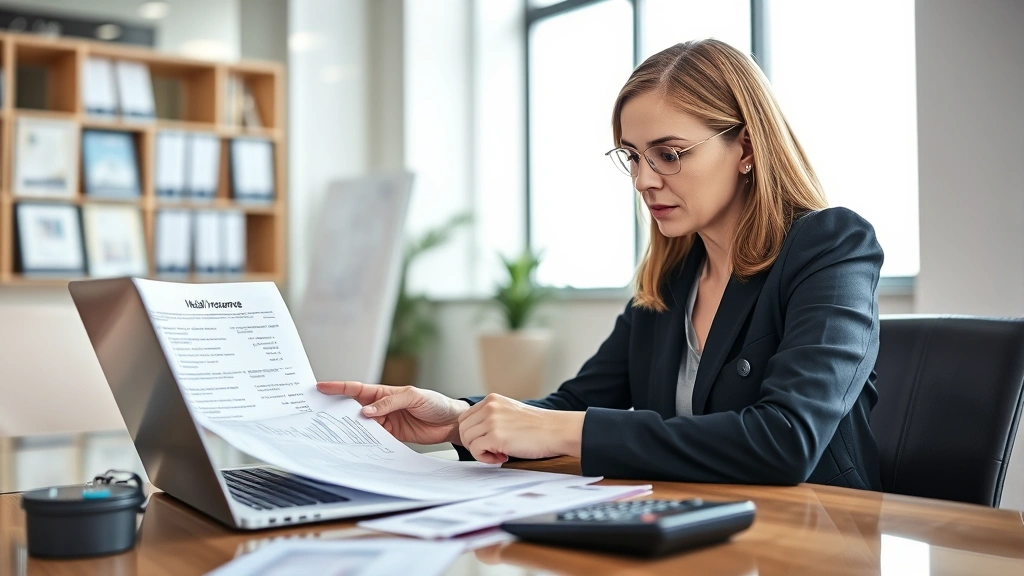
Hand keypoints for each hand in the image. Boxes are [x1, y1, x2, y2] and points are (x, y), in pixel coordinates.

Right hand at [316, 381, 468, 444]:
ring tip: (333, 432)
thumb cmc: (435, 403)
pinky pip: (373, 438)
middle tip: (318, 414)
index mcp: (384, 392)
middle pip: (353, 408)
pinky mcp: (391, 436)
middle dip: (337, 410)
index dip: (338, 388)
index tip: (321, 387)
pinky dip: (364, 441)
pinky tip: (356, 444)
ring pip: (361, 425)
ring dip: (349, 428)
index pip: (357, 389)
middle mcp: (381, 407)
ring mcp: (385, 422)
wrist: (451, 422)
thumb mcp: (413, 397)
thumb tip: (366, 411)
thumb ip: (390, 403)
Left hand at [457, 394, 584, 464]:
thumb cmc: (538, 426)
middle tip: (491, 450)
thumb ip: (493, 416)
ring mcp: (491, 421)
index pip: (465, 417)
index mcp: (492, 400)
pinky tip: (502, 458)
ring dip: (480, 452)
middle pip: (463, 429)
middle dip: (473, 443)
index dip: (473, 433)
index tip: (487, 441)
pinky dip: (485, 458)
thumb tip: (476, 433)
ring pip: (467, 440)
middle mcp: (489, 407)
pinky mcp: (495, 436)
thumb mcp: (511, 412)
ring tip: (499, 454)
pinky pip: (475, 450)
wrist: (556, 430)